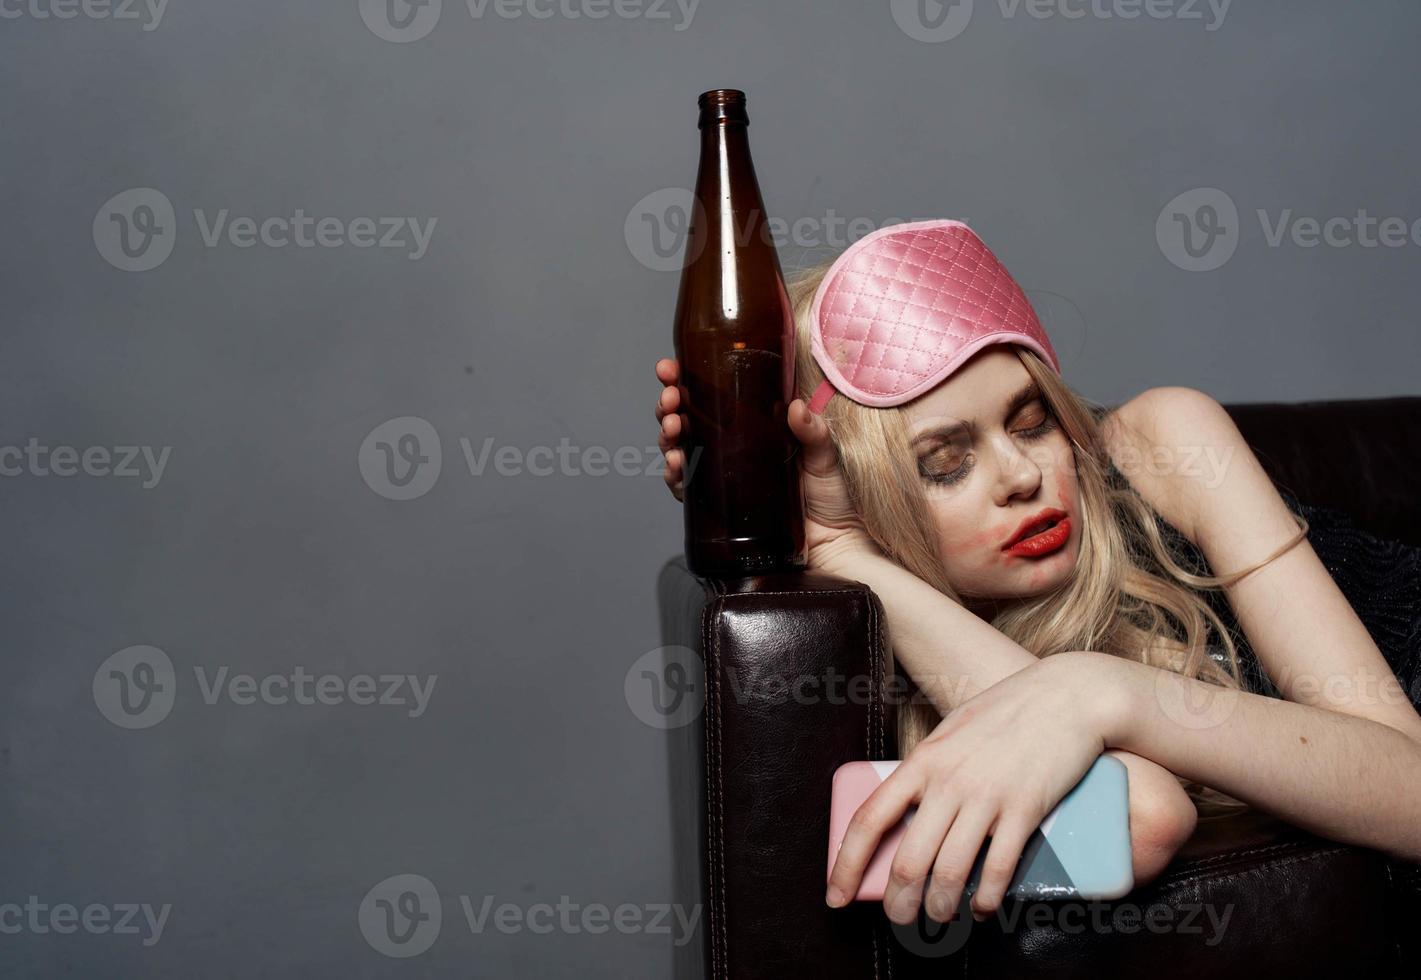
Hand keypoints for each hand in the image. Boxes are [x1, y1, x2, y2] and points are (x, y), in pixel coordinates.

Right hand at [653, 356, 876, 565]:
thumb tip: (795, 408)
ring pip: (679, 449)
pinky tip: (676, 463)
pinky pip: (686, 489)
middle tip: (670, 398)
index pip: (712, 395)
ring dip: (667, 435)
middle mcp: (731, 448)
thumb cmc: (834, 498)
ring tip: (672, 427)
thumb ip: (813, 432)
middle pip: (687, 419)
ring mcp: (721, 477)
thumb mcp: (825, 454)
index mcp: (752, 426)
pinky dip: (674, 475)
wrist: (835, 544)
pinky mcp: (717, 507)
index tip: (670, 369)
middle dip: (669, 404)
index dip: (685, 380)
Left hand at [825, 652, 1116, 924]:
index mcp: (922, 761)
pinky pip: (996, 869)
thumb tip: (909, 815)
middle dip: (898, 902)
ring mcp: (987, 797)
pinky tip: (980, 909)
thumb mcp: (952, 734)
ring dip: (940, 908)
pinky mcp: (1025, 811)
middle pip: (908, 860)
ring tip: (938, 919)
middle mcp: (948, 782)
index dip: (845, 864)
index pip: (869, 820)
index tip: (835, 895)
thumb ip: (929, 770)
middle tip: (900, 919)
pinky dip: (984, 899)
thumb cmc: (1006, 714)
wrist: (1066, 696)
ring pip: (949, 872)